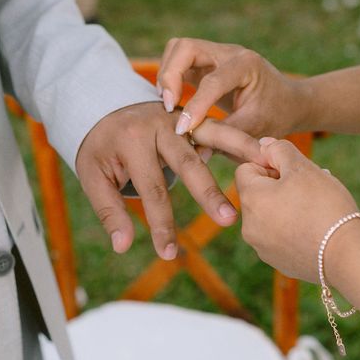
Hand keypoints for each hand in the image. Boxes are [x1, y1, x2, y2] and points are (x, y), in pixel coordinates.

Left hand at [75, 102, 265, 259]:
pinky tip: (264, 153)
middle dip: (208, 193)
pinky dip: (240, 140)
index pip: (152, 188)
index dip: (162, 224)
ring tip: (267, 169)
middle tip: (228, 220)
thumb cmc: (99, 147)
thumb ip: (109, 210)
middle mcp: (158, 125)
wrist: (104, 105)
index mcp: (131, 140)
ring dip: (240, 153)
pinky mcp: (191, 116)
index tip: (169, 254)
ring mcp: (178, 117)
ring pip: (212, 136)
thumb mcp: (92, 175)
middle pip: (187, 163)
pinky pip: (218, 129)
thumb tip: (123, 247)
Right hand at [157, 38, 310, 138]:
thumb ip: (228, 138)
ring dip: (167, 74)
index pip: (213, 81)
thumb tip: (195, 150)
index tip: (183, 130)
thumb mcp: (256, 129)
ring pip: (177, 49)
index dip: (195, 106)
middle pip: (186, 48)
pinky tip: (171, 101)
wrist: (286, 102)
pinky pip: (178, 59)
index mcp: (247, 65)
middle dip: (170, 76)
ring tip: (168, 104)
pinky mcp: (205, 61)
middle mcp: (229, 52)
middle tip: (168, 107)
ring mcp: (215, 53)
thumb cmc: (275, 116)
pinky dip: (169, 77)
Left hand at [235, 138, 359, 282]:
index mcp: (250, 199)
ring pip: (269, 216)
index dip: (270, 165)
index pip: (246, 169)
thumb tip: (264, 145)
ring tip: (316, 210)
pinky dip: (292, 230)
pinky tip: (315, 230)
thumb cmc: (324, 206)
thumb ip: (279, 150)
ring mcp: (262, 247)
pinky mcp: (278, 262)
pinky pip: (279, 237)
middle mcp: (248, 226)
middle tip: (310, 190)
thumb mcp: (302, 167)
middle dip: (280, 187)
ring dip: (286, 207)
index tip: (295, 174)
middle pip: (258, 194)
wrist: (347, 256)